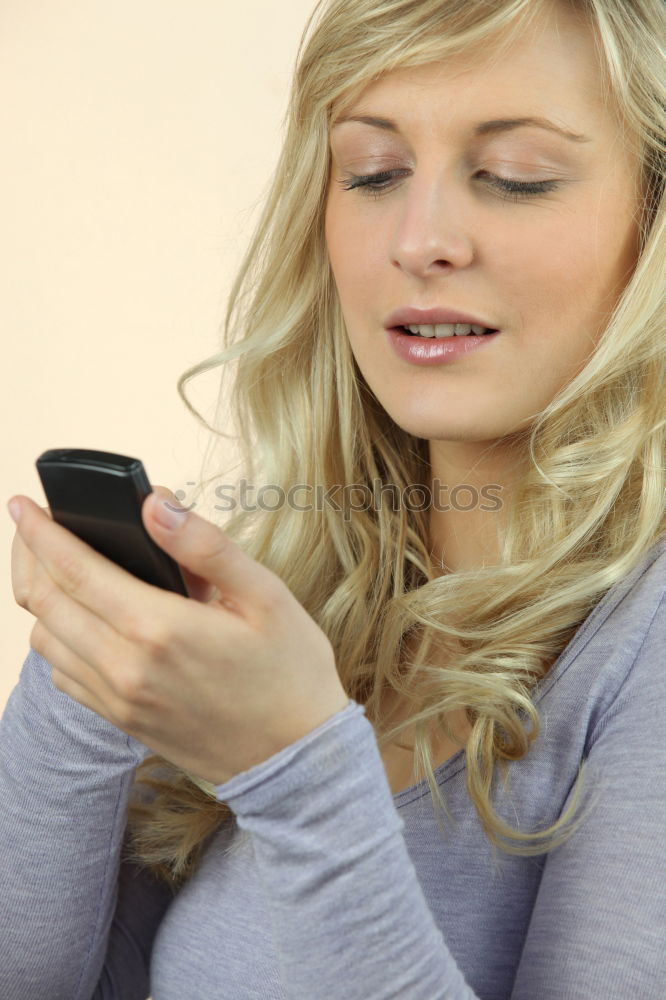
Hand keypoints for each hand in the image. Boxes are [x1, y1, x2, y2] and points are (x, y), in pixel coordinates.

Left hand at [8, 489, 348, 784]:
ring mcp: (119, 699)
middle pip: (44, 602)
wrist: (297, 759)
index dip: (40, 532)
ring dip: (41, 599)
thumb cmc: (290, 673)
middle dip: (29, 556)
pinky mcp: (121, 720)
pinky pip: (63, 676)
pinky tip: (81, 620)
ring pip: (45, 640)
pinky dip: (57, 640)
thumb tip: (156, 505)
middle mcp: (126, 667)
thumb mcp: (266, 596)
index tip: (23, 505)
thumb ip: (205, 546)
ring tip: (57, 569)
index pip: (73, 569)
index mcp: (159, 628)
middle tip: (34, 527)